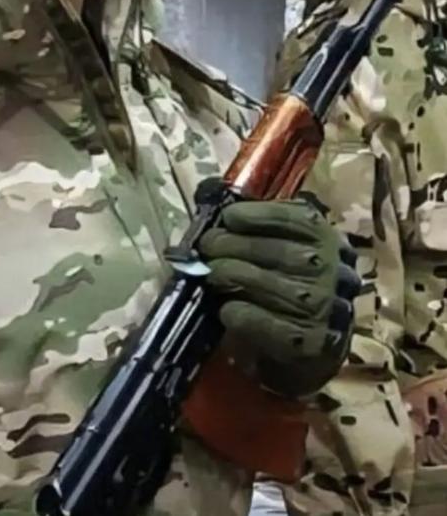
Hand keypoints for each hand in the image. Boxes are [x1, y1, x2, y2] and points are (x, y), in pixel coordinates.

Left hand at [196, 186, 360, 397]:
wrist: (319, 344)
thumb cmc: (296, 281)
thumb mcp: (292, 244)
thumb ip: (261, 223)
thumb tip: (208, 192)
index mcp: (326, 239)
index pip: (291, 219)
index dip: (254, 215)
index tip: (227, 218)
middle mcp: (331, 270)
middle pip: (272, 250)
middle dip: (230, 245)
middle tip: (206, 247)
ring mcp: (323, 308)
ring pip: (263, 283)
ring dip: (228, 276)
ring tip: (211, 274)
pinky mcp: (310, 342)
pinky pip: (264, 322)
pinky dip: (239, 313)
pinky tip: (227, 310)